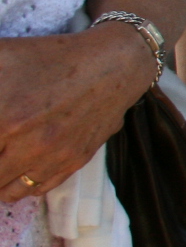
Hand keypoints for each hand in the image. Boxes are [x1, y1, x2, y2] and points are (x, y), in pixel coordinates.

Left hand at [0, 25, 153, 200]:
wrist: (113, 64)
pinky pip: (33, 189)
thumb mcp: (1, 55)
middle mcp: (25, 142)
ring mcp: (49, 156)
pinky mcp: (70, 163)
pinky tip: (12, 168)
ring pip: (3, 190)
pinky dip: (17, 185)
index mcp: (4, 116)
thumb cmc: (50, 56)